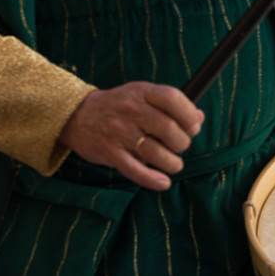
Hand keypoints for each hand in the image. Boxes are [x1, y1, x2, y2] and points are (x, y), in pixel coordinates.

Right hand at [59, 82, 204, 189]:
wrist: (76, 115)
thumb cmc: (117, 106)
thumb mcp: (141, 95)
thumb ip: (169, 105)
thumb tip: (198, 118)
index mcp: (141, 93)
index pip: (173, 99)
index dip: (189, 115)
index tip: (193, 127)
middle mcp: (131, 111)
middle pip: (169, 129)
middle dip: (182, 144)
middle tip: (179, 147)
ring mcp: (119, 132)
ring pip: (156, 153)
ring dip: (172, 163)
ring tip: (173, 165)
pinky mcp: (110, 152)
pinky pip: (134, 170)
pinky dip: (152, 179)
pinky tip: (162, 182)